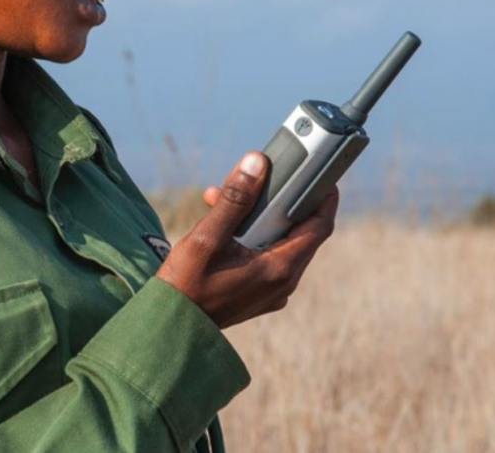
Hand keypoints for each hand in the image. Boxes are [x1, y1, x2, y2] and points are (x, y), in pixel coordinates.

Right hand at [154, 151, 339, 328]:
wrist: (170, 329)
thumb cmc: (185, 286)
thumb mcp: (206, 238)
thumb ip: (234, 200)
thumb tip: (256, 164)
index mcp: (279, 269)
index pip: (319, 226)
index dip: (324, 197)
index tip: (319, 174)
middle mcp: (284, 283)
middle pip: (300, 232)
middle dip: (278, 200)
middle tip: (255, 178)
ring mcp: (273, 292)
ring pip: (280, 243)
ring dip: (258, 216)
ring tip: (219, 198)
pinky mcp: (260, 295)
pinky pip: (267, 257)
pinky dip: (252, 236)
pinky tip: (221, 226)